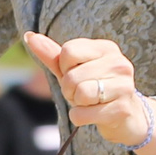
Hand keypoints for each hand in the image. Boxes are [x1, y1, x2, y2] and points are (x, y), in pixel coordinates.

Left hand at [23, 31, 155, 153]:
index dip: (64, 68)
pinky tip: (94, 115)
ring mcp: (124, 86)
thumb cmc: (96, 89)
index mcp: (106, 48)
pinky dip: (81, 118)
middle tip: (82, 94)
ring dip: (77, 104)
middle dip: (69, 90)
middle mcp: (119, 63)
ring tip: (90, 103)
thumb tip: (29, 36)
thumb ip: (52, 55)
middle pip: (72, 76)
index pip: (68, 51)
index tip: (75, 74)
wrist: (126, 117)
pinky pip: (84, 114)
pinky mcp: (122, 109)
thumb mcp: (73, 70)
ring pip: (80, 94)